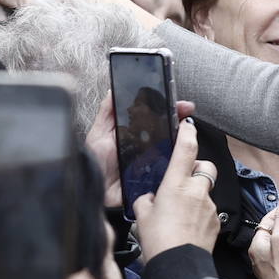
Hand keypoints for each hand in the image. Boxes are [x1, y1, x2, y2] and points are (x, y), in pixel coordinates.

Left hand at [86, 94, 194, 208]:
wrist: (92, 187)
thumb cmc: (93, 162)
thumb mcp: (98, 132)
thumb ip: (106, 112)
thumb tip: (112, 91)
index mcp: (133, 134)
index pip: (154, 118)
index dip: (167, 110)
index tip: (178, 103)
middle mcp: (144, 147)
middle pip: (167, 132)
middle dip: (179, 121)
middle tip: (186, 111)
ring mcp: (150, 162)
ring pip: (172, 150)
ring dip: (181, 140)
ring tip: (186, 130)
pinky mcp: (153, 177)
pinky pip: (169, 169)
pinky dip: (177, 162)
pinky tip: (181, 153)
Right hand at [131, 119, 220, 261]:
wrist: (178, 267)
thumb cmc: (157, 240)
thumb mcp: (142, 216)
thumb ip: (146, 200)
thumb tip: (151, 198)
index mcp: (175, 184)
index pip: (186, 149)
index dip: (188, 133)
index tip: (187, 125)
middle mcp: (196, 191)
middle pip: (205, 167)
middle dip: (198, 167)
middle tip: (184, 178)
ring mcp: (209, 206)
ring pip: (207, 190)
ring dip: (197, 194)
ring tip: (181, 211)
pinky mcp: (216, 222)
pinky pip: (210, 210)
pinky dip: (201, 213)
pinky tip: (188, 226)